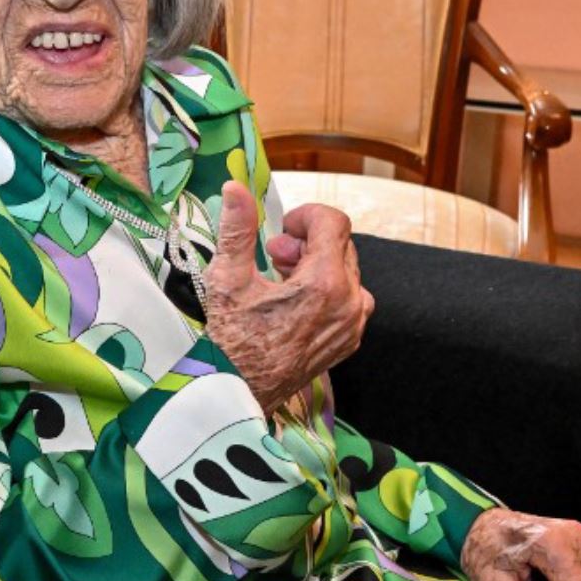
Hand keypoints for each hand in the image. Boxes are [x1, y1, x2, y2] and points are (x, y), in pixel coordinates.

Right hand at [203, 183, 374, 413]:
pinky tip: (293, 305)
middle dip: (306, 243)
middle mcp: (349, 302)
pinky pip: (348, 299)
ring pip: (345, 272)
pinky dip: (324, 292)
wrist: (239, 390)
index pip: (334, 222)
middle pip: (340, 245)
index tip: (283, 229)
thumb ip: (237, 229)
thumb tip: (235, 189)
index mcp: (324, 282)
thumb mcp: (228, 278)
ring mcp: (352, 323)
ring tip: (281, 283)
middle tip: (272, 259)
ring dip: (316, 267)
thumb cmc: (231, 339)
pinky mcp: (349, 339)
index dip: (307, 216)